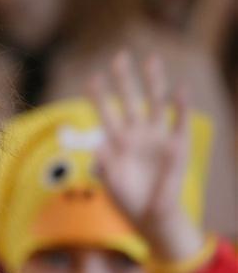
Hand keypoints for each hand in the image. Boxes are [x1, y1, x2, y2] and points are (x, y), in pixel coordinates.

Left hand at [88, 51, 204, 261]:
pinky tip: (179, 89)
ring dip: (154, 82)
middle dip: (124, 79)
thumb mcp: (110, 182)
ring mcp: (157, 137)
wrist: (152, 215)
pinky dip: (181, 106)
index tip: (91, 78)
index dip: (99, 96)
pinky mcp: (177, 145)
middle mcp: (137, 134)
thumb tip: (96, 147)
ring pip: (156, 103)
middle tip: (119, 57)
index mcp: (116, 141)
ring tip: (151, 60)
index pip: (105, 112)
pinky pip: (180, 121)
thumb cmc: (127, 199)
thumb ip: (104, 164)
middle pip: (130, 100)